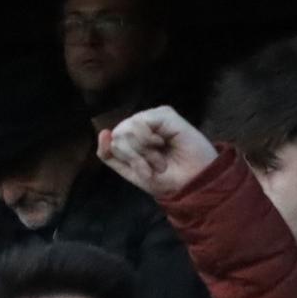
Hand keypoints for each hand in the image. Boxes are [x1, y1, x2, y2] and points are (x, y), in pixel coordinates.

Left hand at [100, 106, 220, 197]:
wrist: (193, 184)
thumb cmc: (167, 179)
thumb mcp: (131, 173)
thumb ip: (111, 156)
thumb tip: (103, 132)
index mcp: (133, 138)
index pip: (111, 142)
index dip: (126, 160)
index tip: (145, 172)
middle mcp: (142, 125)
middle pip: (117, 136)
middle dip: (135, 157)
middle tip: (156, 165)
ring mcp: (153, 118)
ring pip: (126, 129)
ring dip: (143, 152)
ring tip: (161, 158)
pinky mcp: (164, 114)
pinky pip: (139, 123)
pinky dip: (148, 140)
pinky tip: (162, 143)